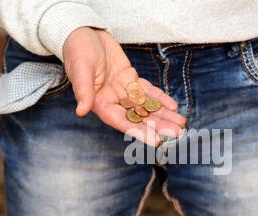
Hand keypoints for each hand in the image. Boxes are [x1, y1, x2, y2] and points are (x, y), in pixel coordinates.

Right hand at [63, 27, 185, 146]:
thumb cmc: (77, 51)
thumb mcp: (80, 70)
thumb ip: (83, 91)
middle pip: (139, 117)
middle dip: (158, 126)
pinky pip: (148, 91)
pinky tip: (172, 106)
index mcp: (100, 103)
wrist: (84, 33)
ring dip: (163, 115)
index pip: (122, 121)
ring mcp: (124, 91)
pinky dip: (160, 98)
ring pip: (146, 106)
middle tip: (176, 134)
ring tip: (180, 123)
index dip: (139, 132)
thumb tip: (81, 111)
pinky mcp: (131, 80)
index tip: (156, 141)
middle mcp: (113, 101)